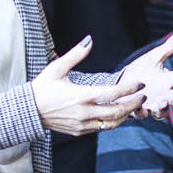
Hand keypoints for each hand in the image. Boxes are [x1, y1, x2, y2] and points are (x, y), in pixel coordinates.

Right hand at [33, 38, 147, 135]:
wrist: (28, 111)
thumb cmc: (42, 87)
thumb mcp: (57, 68)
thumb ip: (75, 54)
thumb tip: (89, 40)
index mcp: (81, 95)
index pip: (113, 93)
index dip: (130, 89)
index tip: (140, 84)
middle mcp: (84, 112)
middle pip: (118, 111)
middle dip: (134, 104)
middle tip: (143, 96)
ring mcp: (83, 124)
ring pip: (112, 123)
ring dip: (126, 115)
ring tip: (134, 106)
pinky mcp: (80, 131)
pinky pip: (102, 128)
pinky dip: (113, 122)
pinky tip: (118, 114)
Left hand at [121, 31, 172, 114]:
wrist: (122, 82)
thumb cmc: (141, 69)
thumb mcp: (154, 57)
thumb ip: (170, 47)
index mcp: (170, 81)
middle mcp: (165, 95)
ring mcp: (152, 104)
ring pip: (162, 110)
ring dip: (164, 107)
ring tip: (163, 101)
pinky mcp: (139, 110)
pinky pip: (142, 114)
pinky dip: (141, 111)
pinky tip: (140, 106)